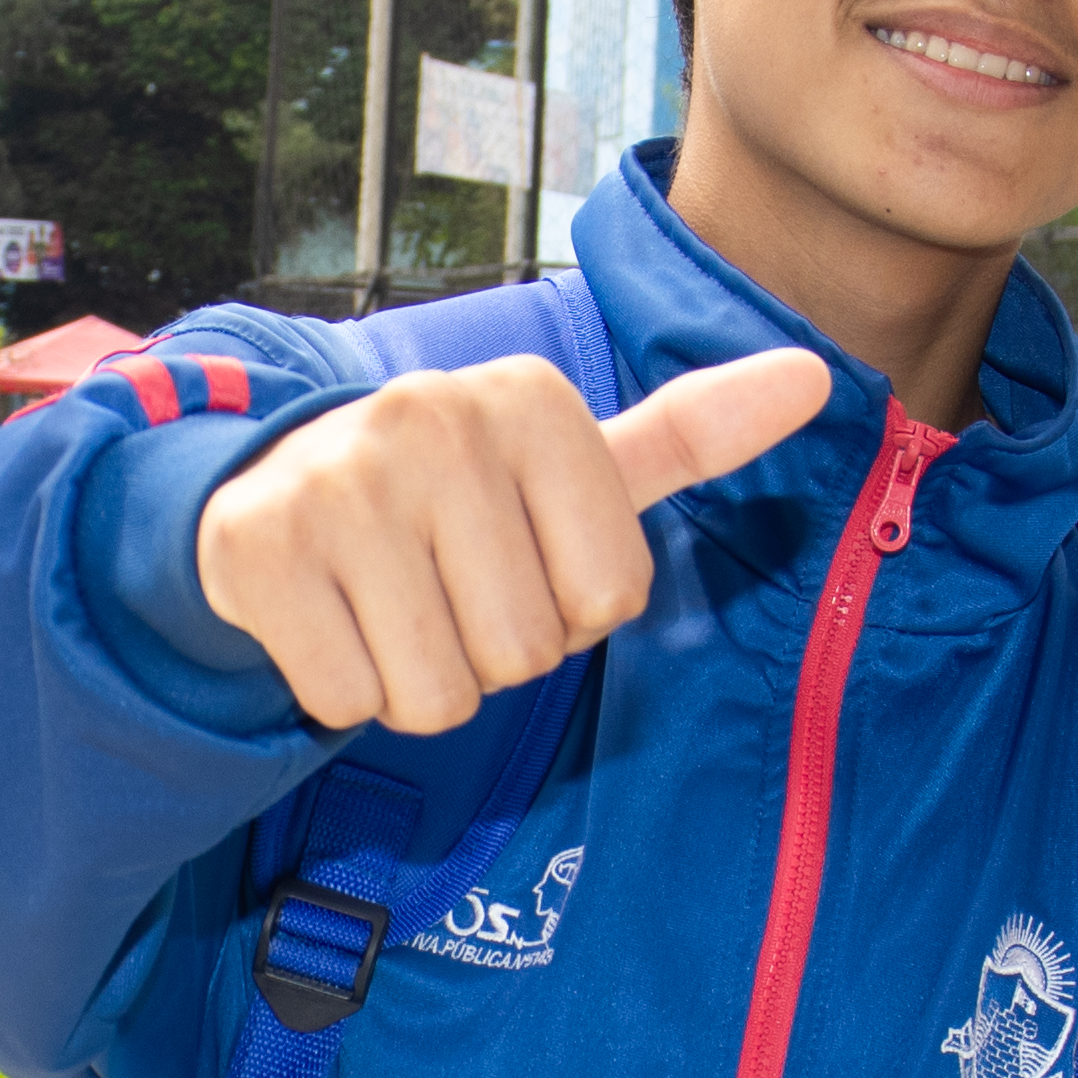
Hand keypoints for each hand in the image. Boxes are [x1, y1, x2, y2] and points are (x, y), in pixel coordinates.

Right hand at [195, 350, 835, 734]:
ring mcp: (340, 479)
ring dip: (416, 683)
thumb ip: (689, 435)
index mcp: (531, 398)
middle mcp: (435, 418)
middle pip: (524, 653)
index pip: (610, 599)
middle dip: (487, 653)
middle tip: (438, 588)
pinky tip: (328, 618)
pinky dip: (341, 690)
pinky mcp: (260, 546)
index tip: (514, 559)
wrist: (272, 487)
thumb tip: (817, 377)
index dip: (566, 612)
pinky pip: (349, 700)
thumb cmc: (452, 497)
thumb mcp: (569, 464)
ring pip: (438, 693)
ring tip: (387, 606)